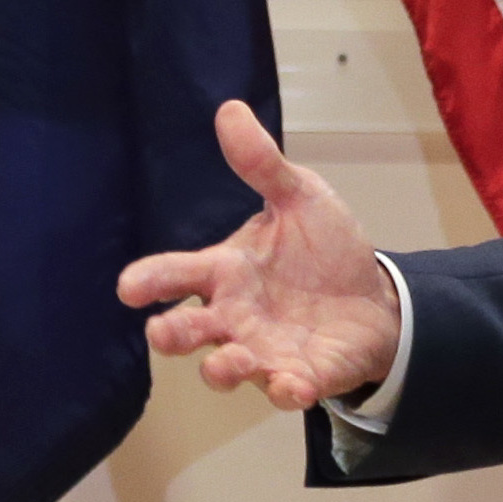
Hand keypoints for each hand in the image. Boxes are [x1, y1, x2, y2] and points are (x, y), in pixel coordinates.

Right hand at [115, 101, 401, 409]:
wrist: (374, 300)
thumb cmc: (323, 251)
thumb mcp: (300, 199)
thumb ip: (263, 165)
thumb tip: (230, 110)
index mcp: (227, 271)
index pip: (179, 274)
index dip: (152, 280)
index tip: (129, 286)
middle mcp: (235, 316)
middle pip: (192, 329)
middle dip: (174, 333)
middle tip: (162, 333)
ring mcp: (264, 351)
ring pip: (228, 367)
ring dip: (222, 369)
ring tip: (224, 365)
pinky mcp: (300, 376)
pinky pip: (285, 390)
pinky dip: (285, 391)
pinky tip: (292, 386)